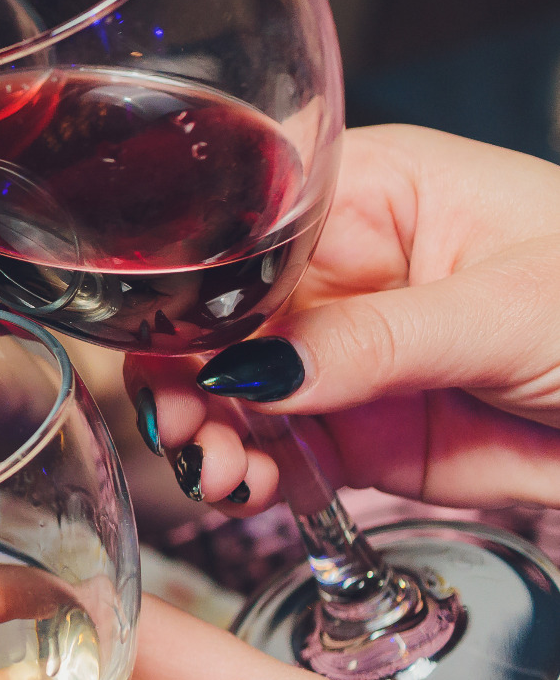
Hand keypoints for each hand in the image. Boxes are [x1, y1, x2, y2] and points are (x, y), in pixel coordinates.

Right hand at [127, 125, 559, 513]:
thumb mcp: (508, 308)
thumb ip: (376, 339)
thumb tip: (258, 364)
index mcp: (371, 193)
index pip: (245, 235)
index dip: (192, 293)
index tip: (171, 353)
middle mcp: (342, 271)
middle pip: (217, 318)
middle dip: (183, 374)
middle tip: (185, 426)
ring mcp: (346, 357)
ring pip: (229, 391)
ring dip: (205, 433)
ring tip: (220, 471)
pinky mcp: (359, 433)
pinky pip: (274, 451)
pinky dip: (244, 475)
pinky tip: (244, 486)